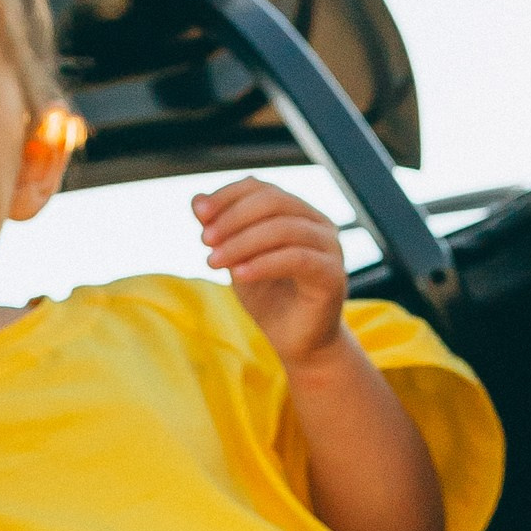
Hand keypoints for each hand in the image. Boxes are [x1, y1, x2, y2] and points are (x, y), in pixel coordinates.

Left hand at [195, 178, 350, 371]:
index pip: (260, 187)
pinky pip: (296, 259)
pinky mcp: (333, 274)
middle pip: (273, 201)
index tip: (199, 214)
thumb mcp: (237, 260)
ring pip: (283, 228)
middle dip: (233, 218)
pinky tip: (238, 275)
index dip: (228, 195)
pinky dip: (263, 264)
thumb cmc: (269, 298)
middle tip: (205, 240)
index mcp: (296, 213)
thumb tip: (196, 199)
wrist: (296, 343)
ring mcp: (329, 247)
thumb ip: (222, 230)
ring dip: (242, 242)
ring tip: (213, 262)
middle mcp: (317, 223)